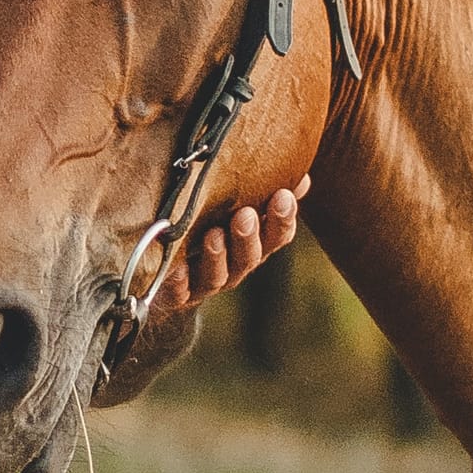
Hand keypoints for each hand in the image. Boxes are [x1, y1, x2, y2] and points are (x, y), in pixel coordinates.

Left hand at [150, 177, 309, 318]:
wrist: (169, 271)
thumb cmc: (208, 226)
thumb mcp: (235, 206)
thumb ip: (265, 191)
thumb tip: (302, 177)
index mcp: (253, 245)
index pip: (277, 236)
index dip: (282, 219)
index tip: (283, 196)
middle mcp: (234, 267)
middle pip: (249, 257)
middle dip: (248, 237)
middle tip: (245, 215)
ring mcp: (205, 283)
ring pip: (217, 275)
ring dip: (217, 256)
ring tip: (213, 235)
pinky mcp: (177, 296)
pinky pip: (179, 293)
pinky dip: (179, 282)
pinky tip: (177, 269)